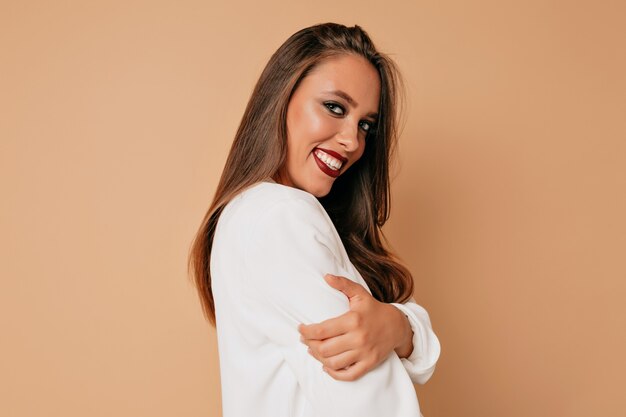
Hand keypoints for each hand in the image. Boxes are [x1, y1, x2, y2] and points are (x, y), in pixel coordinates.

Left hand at [298, 274, 413, 380]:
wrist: (397, 325)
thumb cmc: (374, 309)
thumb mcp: (360, 293)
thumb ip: (343, 284)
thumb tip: (326, 277)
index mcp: (353, 320)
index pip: (322, 330)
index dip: (307, 331)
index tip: (301, 328)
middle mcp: (358, 338)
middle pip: (324, 349)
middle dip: (310, 345)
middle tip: (305, 340)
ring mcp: (364, 353)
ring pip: (333, 363)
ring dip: (318, 359)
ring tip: (313, 350)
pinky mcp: (369, 363)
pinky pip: (348, 375)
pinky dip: (335, 374)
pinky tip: (326, 367)